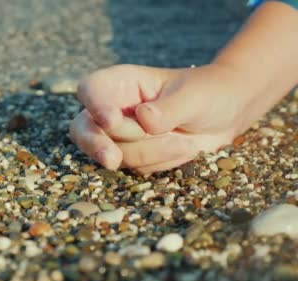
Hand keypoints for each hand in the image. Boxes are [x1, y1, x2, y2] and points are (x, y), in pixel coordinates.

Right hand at [70, 63, 247, 173]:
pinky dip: (159, 163)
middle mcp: (112, 108)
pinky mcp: (130, 155)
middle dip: (97, 145)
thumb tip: (144, 119)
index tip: (110, 121)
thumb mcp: (194, 96)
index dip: (94, 105)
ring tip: (185, 142)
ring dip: (149, 154)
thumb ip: (169, 108)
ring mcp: (118, 135)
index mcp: (121, 83)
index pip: (91, 89)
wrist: (226, 114)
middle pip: (83, 129)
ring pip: (114, 154)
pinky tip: (181, 149)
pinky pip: (134, 168)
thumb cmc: (208, 93)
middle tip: (112, 160)